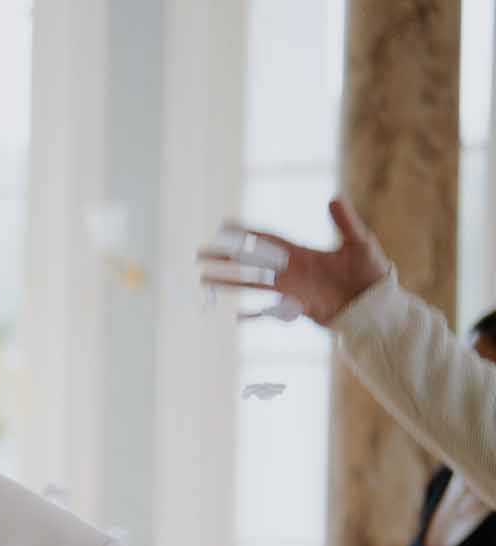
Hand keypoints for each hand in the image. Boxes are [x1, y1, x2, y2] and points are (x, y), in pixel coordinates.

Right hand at [197, 198, 389, 325]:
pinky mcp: (295, 309)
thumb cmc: (371, 272)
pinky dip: (252, 315)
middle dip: (224, 257)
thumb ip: (345, 222)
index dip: (244, 233)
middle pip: (249, 262)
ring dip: (228, 282)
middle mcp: (289, 271)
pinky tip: (235, 317)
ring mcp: (290, 290)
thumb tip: (333, 197)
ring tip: (204, 281)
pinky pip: (268, 311)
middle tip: (200, 254)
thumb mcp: (360, 243)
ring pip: (251, 284)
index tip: (223, 226)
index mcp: (300, 253)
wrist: (376, 305)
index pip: (265, 240)